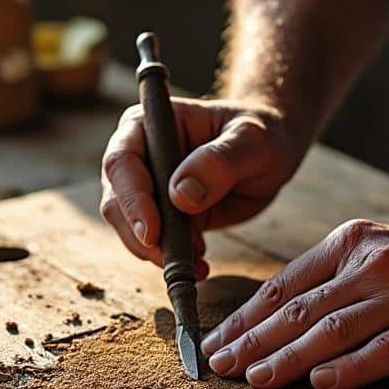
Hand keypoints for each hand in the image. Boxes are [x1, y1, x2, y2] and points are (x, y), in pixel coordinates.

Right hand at [100, 97, 306, 276]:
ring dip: (158, 253)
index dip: (132, 199)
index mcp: (148, 125)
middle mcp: (139, 156)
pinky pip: (154, 244)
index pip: (122, 162)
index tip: (153, 232)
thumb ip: (219, 161)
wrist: (270, 155)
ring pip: (130, 229)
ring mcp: (147, 189)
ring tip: (198, 261)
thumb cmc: (261, 135)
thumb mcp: (252, 142)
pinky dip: (172, 259)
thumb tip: (181, 194)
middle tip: (178, 258)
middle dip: (142, 237)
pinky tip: (200, 264)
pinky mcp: (161, 216)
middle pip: (118, 202)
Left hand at [201, 214, 388, 388]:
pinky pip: (388, 351)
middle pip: (300, 309)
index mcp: (356, 243)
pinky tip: (322, 383)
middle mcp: (377, 264)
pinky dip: (352, 368)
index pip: (286, 286)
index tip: (213, 345)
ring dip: (289, 358)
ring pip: (334, 331)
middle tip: (217, 369)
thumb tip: (284, 314)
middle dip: (252, 342)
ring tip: (255, 380)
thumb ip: (341, 275)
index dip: (246, 319)